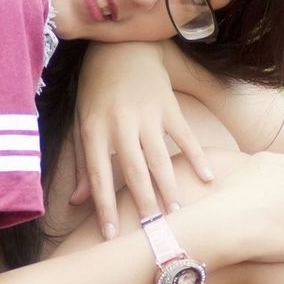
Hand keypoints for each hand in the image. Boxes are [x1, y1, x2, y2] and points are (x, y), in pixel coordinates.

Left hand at [71, 40, 215, 237]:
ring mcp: (146, 114)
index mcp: (94, 130)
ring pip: (160, 157)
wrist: (121, 48)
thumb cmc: (97, 91)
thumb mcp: (83, 123)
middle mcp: (120, 124)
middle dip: (143, 203)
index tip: (111, 234)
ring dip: (169, 186)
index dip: (104, 206)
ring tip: (177, 213)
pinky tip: (207, 177)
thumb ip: (83, 163)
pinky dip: (196, 156)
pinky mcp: (168, 105)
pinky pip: (184, 135)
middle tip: (153, 231)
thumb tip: (77, 202)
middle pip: (133, 170)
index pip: (98, 175)